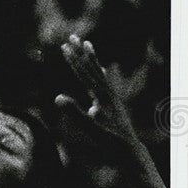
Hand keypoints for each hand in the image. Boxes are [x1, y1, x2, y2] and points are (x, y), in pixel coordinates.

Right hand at [54, 35, 138, 151]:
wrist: (129, 151)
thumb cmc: (109, 141)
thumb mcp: (90, 128)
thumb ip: (74, 113)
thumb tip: (57, 97)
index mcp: (102, 96)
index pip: (85, 73)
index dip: (74, 60)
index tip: (64, 46)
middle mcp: (108, 93)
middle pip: (92, 67)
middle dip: (80, 52)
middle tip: (71, 37)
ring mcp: (111, 97)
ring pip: (98, 72)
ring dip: (90, 58)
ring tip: (86, 44)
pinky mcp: (112, 103)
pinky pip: (104, 82)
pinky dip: (99, 72)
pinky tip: (100, 69)